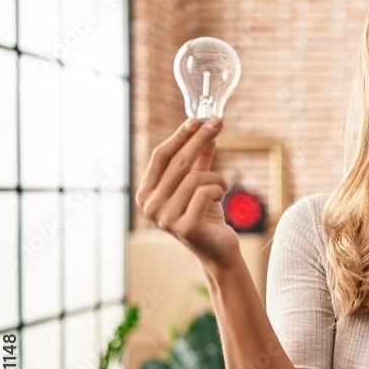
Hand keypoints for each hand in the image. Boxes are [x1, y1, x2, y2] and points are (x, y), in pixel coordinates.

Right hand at [135, 117, 239, 270]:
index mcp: (145, 193)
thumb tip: (204, 126)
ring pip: (195, 178)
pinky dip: (219, 188)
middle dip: (200, 139)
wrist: (218, 250)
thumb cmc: (206, 215)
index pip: (160, 156)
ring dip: (215, 176)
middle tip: (218, 123)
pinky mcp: (185, 227)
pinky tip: (221, 195)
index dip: (180, 135)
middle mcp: (150, 206)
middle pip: (177, 162)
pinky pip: (205, 193)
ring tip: (222, 185)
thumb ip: (198, 159)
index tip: (198, 118)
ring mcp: (165, 218)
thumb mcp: (199, 183)